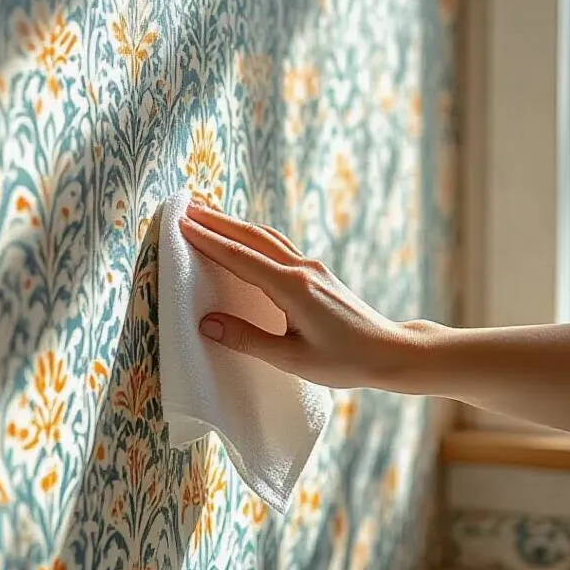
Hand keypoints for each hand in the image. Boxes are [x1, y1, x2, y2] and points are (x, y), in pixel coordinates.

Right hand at [178, 201, 435, 391]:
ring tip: (206, 214)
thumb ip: (247, 339)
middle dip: (216, 221)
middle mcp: (301, 269)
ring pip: (265, 236)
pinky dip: (252, 235)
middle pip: (251, 236)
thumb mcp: (292, 359)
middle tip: (184, 207)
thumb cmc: (344, 361)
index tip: (181, 224)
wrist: (389, 352)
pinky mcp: (316, 271)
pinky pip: (277, 244)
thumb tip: (206, 323)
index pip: (240, 257)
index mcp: (292, 288)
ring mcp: (311, 267)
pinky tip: (243, 236)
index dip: (208, 240)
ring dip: (234, 224)